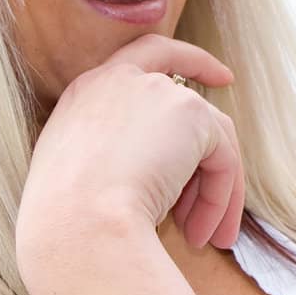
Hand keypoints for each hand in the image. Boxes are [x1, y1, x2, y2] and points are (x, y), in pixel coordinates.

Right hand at [16, 34, 243, 265]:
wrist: (74, 227)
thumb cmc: (70, 222)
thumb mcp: (87, 177)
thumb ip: (125, 156)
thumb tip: (174, 176)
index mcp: (87, 93)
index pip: (148, 55)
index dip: (190, 61)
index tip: (224, 77)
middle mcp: (121, 80)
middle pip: (192, 110)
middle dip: (211, 160)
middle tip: (207, 217)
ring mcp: (157, 90)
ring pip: (212, 140)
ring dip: (213, 194)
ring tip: (204, 239)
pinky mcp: (190, 113)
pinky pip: (223, 160)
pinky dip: (219, 200)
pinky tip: (200, 235)